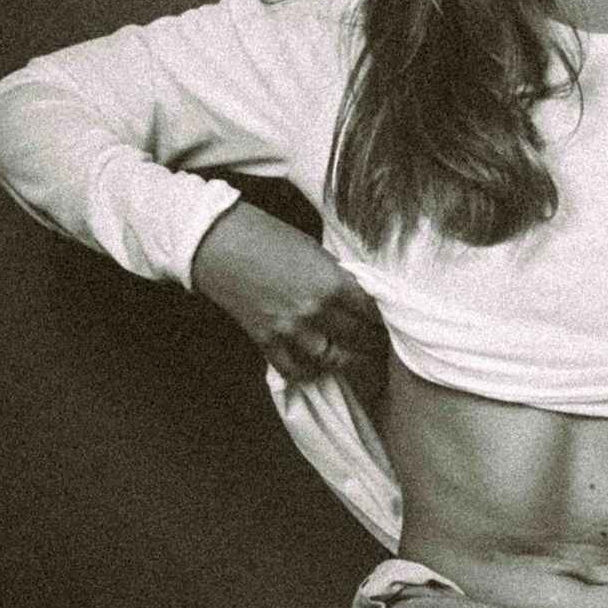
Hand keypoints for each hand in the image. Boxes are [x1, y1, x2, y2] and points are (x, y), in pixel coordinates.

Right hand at [191, 201, 386, 385]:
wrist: (217, 242)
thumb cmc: (266, 235)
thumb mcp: (314, 250)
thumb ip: (336, 277)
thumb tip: (358, 297)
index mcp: (332, 282)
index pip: (373, 312)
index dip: (385, 320)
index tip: (390, 324)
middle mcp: (315, 310)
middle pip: (359, 340)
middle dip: (374, 345)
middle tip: (382, 347)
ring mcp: (290, 330)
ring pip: (332, 361)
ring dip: (348, 362)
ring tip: (358, 361)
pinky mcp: (267, 341)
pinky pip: (295, 370)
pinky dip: (309, 372)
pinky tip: (317, 368)